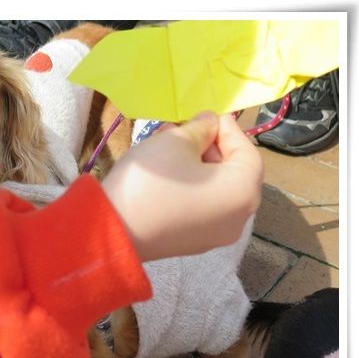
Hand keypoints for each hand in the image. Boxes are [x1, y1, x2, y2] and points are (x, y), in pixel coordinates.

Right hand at [102, 112, 262, 261]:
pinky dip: (190, 188)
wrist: (113, 231)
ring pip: (214, 190)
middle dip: (208, 147)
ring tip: (168, 149)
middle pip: (231, 172)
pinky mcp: (192, 243)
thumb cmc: (151, 181)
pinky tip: (166, 174)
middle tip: (182, 130)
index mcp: (243, 192)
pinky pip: (200, 207)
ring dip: (196, 165)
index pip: (246, 150)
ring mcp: (215, 235)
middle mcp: (237, 218)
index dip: (226, 127)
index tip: (204, 114)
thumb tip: (210, 125)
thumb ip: (201, 128)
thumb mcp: (176, 141)